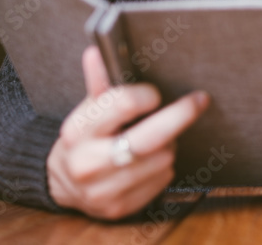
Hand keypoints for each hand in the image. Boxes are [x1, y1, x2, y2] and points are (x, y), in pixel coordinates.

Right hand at [47, 46, 209, 219]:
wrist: (63, 182)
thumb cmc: (84, 138)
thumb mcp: (87, 109)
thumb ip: (99, 82)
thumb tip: (96, 52)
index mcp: (78, 130)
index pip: (123, 104)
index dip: (146, 95)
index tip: (156, 93)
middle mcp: (88, 162)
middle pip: (149, 138)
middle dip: (180, 116)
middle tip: (199, 100)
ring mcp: (103, 190)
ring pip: (162, 158)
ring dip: (169, 143)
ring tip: (158, 137)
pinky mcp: (119, 208)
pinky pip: (162, 180)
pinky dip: (164, 166)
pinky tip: (152, 159)